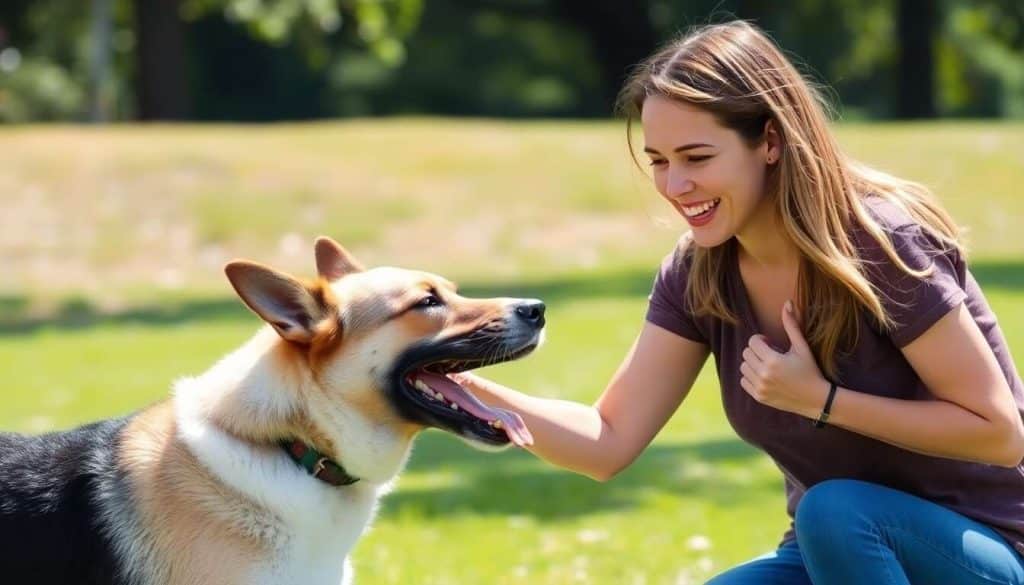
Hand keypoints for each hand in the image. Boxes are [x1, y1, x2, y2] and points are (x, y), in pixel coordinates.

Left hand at [739, 300, 828, 418]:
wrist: (816, 399)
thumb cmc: (810, 370)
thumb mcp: (802, 347)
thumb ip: (791, 325)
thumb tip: (787, 302)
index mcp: (773, 360)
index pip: (752, 342)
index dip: (762, 340)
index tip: (772, 344)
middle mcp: (764, 374)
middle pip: (746, 353)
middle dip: (756, 351)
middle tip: (771, 355)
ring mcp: (760, 387)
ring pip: (743, 367)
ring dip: (753, 364)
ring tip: (768, 366)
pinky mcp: (759, 397)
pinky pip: (743, 381)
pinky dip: (750, 377)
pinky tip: (765, 377)